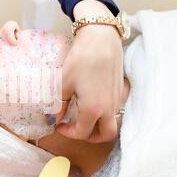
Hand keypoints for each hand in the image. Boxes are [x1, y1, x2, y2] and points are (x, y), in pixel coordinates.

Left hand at [56, 0, 123, 142]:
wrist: (101, 39)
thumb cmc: (81, 60)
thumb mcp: (64, 83)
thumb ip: (59, 105)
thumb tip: (55, 118)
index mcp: (93, 110)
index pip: (82, 133)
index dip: (69, 133)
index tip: (59, 125)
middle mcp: (109, 108)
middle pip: (105, 135)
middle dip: (90, 137)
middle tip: (76, 128)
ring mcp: (118, 99)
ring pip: (112, 122)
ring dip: (99, 125)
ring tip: (84, 116)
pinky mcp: (122, 90)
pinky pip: (115, 108)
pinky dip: (106, 112)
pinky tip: (95, 101)